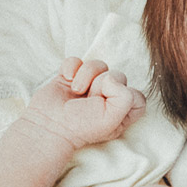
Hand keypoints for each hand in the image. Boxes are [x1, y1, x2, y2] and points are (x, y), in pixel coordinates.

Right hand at [22, 58, 146, 151]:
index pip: (138, 96)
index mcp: (122, 111)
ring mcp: (89, 85)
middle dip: (102, 86)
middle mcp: (108, 97)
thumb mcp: (112, 119)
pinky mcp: (71, 77)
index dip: (125, 97)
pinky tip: (66, 80)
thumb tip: (111, 77)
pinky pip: (77, 60)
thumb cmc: (81, 127)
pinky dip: (70, 67)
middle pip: (118, 75)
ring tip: (77, 91)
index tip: (109, 106)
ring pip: (99, 64)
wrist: (48, 125)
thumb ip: (125, 98)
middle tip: (89, 101)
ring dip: (86, 75)